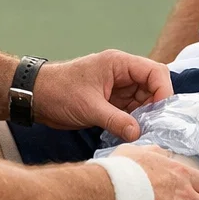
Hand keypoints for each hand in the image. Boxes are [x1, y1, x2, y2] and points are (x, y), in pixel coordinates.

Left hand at [34, 51, 173, 140]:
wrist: (35, 97)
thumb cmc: (59, 92)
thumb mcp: (89, 108)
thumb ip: (116, 120)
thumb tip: (138, 133)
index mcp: (119, 64)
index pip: (155, 72)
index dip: (163, 91)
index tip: (161, 113)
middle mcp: (121, 74)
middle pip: (152, 88)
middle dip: (155, 108)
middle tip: (153, 128)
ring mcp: (117, 88)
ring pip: (143, 102)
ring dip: (145, 117)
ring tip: (143, 134)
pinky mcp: (111, 102)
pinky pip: (131, 111)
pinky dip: (133, 122)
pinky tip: (132, 135)